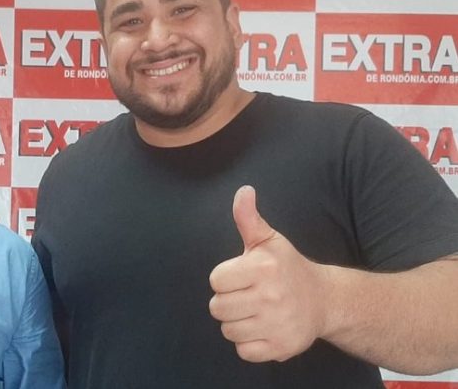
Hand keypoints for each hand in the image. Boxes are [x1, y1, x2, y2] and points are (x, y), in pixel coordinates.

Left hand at [208, 186, 328, 362]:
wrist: (324, 300)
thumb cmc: (288, 267)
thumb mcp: (269, 240)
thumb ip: (248, 218)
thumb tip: (244, 191)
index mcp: (263, 267)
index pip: (216, 280)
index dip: (225, 278)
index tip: (242, 276)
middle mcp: (271, 296)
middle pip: (218, 308)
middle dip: (228, 301)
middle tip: (247, 295)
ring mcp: (277, 324)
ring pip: (228, 330)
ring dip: (237, 322)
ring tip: (255, 311)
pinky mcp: (281, 347)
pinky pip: (243, 350)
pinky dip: (248, 343)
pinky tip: (262, 328)